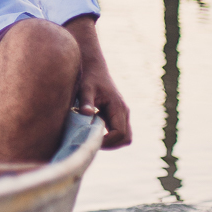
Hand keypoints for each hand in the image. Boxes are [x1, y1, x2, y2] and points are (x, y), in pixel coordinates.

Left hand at [65, 17, 130, 148]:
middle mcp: (123, 111)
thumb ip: (86, 101)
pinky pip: (118, 130)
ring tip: (91, 135)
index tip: (91, 141)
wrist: (93, 67)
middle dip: (111, 144)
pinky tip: (92, 129)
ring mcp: (122, 113)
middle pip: (126, 138)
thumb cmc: (88, 77)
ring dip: (110, 140)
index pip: (120, 134)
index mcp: (118, 107)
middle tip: (92, 142)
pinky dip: (108, 135)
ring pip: (124, 136)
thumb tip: (86, 114)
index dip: (108, 142)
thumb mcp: (85, 88)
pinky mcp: (116, 113)